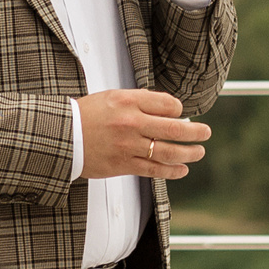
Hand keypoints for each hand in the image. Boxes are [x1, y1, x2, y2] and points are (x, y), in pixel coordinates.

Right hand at [78, 88, 210, 179]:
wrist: (63, 136)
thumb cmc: (87, 115)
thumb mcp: (112, 97)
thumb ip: (139, 101)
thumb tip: (168, 109)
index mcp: (128, 101)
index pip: (166, 104)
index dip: (179, 109)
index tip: (181, 112)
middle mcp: (131, 123)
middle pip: (173, 128)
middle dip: (195, 132)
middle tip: (206, 132)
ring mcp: (128, 145)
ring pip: (167, 151)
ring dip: (188, 153)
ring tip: (198, 152)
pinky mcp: (123, 165)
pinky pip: (154, 170)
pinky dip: (171, 171)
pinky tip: (182, 170)